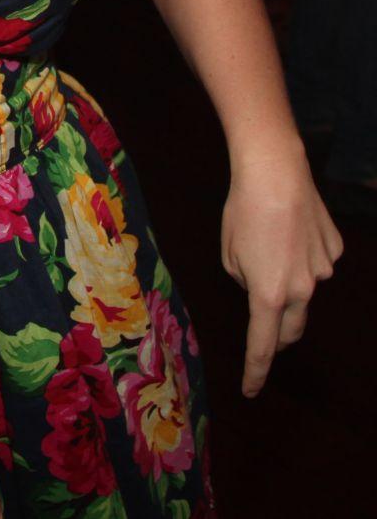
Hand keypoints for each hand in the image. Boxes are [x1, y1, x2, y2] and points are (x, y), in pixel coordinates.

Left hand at [221, 152, 342, 395]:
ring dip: (287, 278)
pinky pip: (315, 261)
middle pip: (291, 327)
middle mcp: (302, 290)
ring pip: (303, 287)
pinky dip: (302, 253)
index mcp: (269, 295)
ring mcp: (323, 271)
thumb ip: (245, 281)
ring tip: (271, 240)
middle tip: (264, 325)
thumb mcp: (228, 252)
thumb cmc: (242, 211)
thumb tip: (261, 287)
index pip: (262, 345)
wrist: (277, 173)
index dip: (256, 370)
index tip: (250, 390)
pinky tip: (292, 226)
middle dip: (277, 334)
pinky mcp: (335, 250)